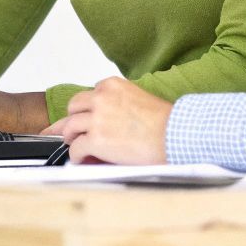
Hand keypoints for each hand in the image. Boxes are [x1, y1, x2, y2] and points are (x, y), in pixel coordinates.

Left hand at [40, 78, 171, 163]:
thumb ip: (118, 105)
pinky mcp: (96, 140)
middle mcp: (101, 98)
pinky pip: (76, 149)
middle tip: (74, 132)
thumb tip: (106, 120)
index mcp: (111, 85)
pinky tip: (83, 160)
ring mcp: (96, 119)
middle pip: (74, 107)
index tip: (85, 118)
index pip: (89, 95)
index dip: (87, 110)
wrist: (176, 135)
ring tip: (77, 147)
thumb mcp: (138, 100)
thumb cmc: (166, 122)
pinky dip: (77, 156)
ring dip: (72, 138)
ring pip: (70, 127)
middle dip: (73, 120)